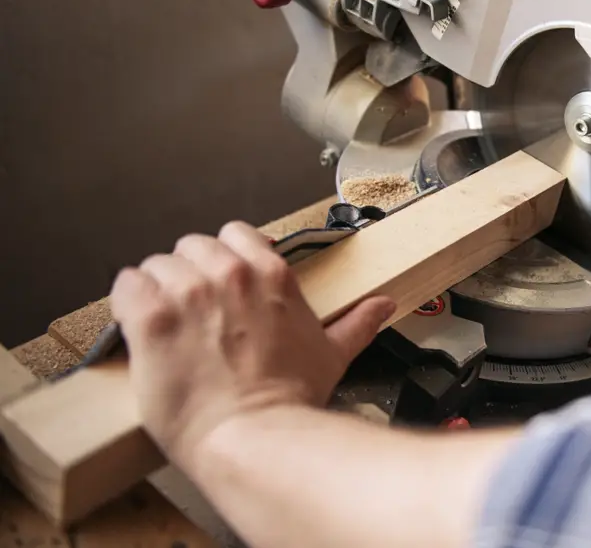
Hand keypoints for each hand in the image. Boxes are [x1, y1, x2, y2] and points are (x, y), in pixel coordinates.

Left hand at [109, 221, 395, 469]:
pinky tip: (139, 328)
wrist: (254, 438)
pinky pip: (126, 285)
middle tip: (193, 313)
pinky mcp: (151, 317)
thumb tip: (384, 304)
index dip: (225, 257)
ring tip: (166, 327)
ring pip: (157, 265)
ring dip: (157, 290)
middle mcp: (228, 273)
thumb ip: (357, 323)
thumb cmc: (291, 400)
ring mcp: (187, 292)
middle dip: (190, 273)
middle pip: (192, 246)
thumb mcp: (333, 355)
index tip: (222, 283)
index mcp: (271, 274)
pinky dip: (127, 303)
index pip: (235, 233)